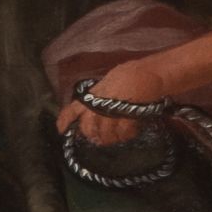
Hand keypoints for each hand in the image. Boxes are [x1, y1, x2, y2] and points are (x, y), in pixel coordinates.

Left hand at [57, 57, 172, 145]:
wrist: (150, 73)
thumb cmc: (130, 73)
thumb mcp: (108, 81)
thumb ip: (99, 94)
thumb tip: (94, 107)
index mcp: (94, 93)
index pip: (73, 109)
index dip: (65, 121)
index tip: (61, 130)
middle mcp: (100, 103)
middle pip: (88, 127)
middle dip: (92, 134)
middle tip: (99, 137)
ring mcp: (112, 111)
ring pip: (105, 134)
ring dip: (110, 138)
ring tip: (116, 137)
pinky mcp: (127, 117)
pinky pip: (122, 133)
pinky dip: (126, 136)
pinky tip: (130, 133)